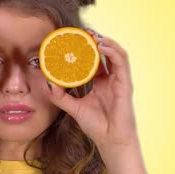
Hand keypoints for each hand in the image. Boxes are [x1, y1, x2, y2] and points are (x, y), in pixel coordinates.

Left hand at [47, 31, 138, 147]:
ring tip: (93, 36)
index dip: (87, 49)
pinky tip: (101, 46)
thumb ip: (61, 97)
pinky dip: (112, 52)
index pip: (95, 61)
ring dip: (106, 42)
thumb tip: (48, 84)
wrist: (110, 140)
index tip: (74, 40)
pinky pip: (121, 63)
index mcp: (101, 83)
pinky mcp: (125, 84)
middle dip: (96, 41)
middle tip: (83, 32)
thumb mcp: (74, 108)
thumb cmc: (97, 126)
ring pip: (116, 54)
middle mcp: (112, 80)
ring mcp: (120, 81)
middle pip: (106, 54)